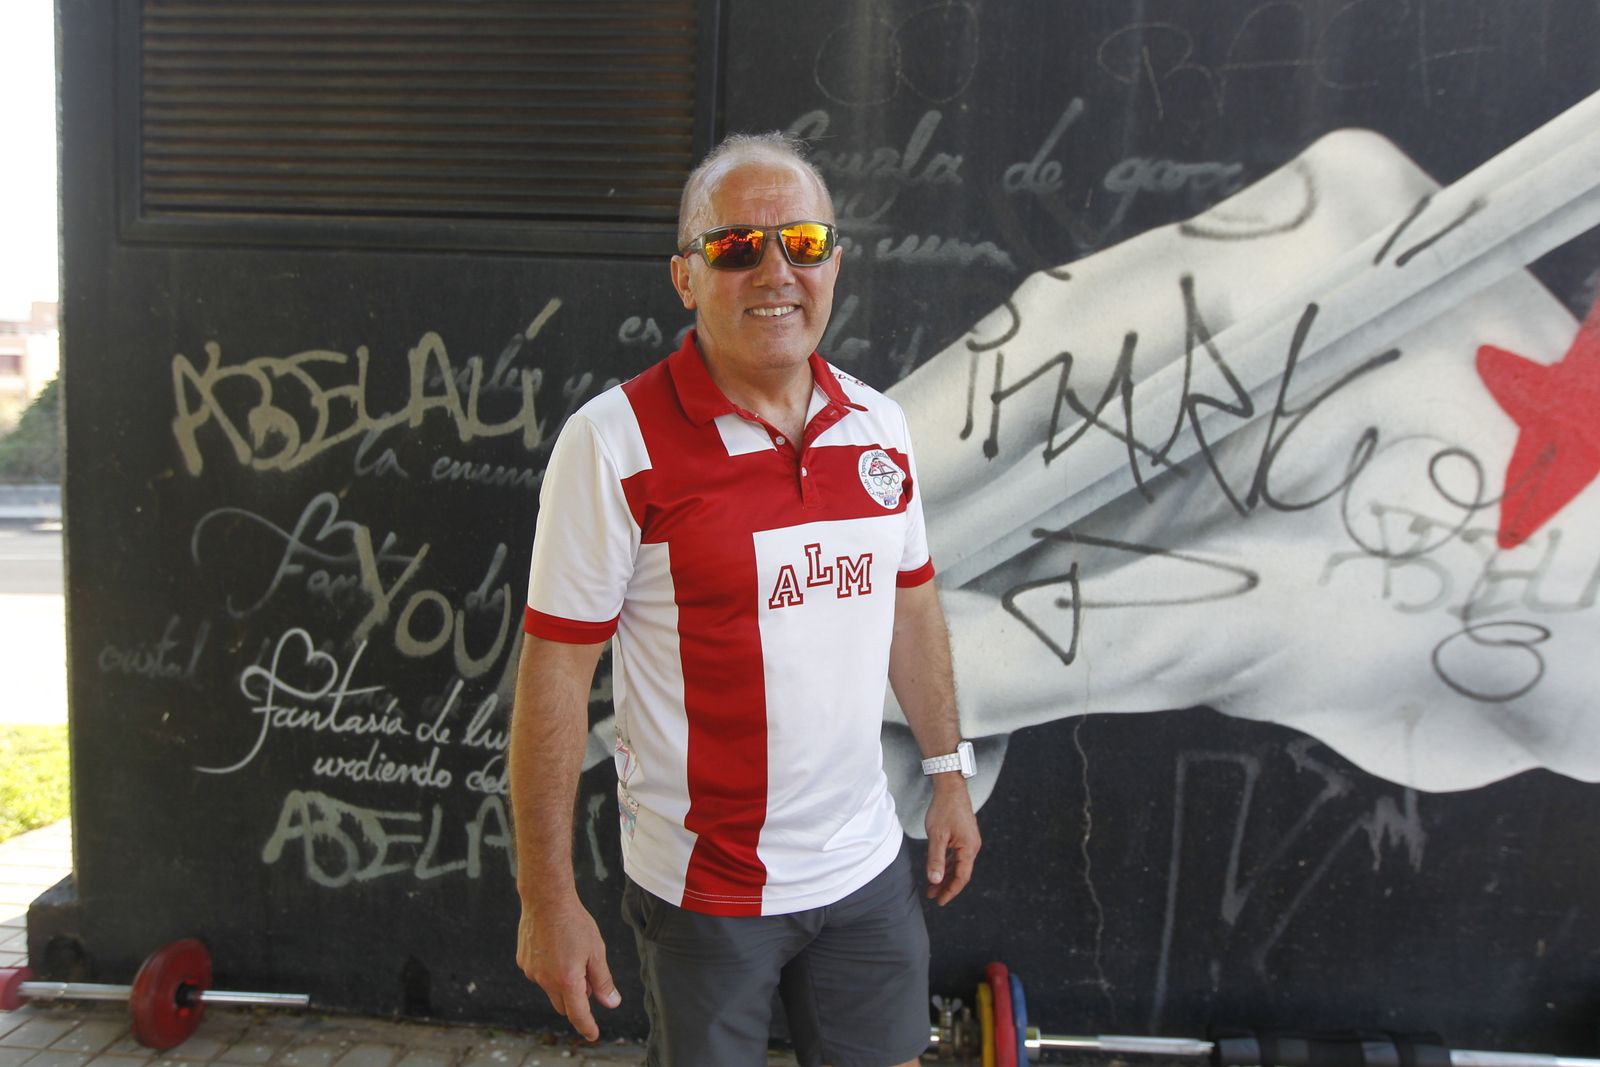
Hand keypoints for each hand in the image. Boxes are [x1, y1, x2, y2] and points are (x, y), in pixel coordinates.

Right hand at [516, 896, 620, 1040]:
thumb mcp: (596, 951)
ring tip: (570, 952)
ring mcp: (532, 971)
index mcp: (567, 980)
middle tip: (587, 977)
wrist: (546, 899)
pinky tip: (555, 946)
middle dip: (576, 1000)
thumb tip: (611, 1003)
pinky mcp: (523, 961)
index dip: (587, 1026)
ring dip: (562, 982)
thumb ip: (602, 980)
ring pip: (551, 988)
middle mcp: (546, 980)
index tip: (592, 1034)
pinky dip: (549, 969)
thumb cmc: (574, 922)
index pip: (578, 1014)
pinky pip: (539, 974)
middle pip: (564, 1004)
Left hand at [923, 777, 980, 904]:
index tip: (939, 901)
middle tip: (932, 896)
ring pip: (958, 865)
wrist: (950, 788)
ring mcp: (969, 841)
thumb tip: (934, 880)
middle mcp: (972, 847)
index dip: (950, 891)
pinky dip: (947, 864)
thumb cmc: (944, 809)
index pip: (961, 877)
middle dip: (946, 886)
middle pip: (960, 873)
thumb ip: (935, 859)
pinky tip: (938, 869)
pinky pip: (957, 856)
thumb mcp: (937, 836)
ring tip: (932, 886)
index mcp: (969, 848)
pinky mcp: (964, 836)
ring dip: (945, 876)